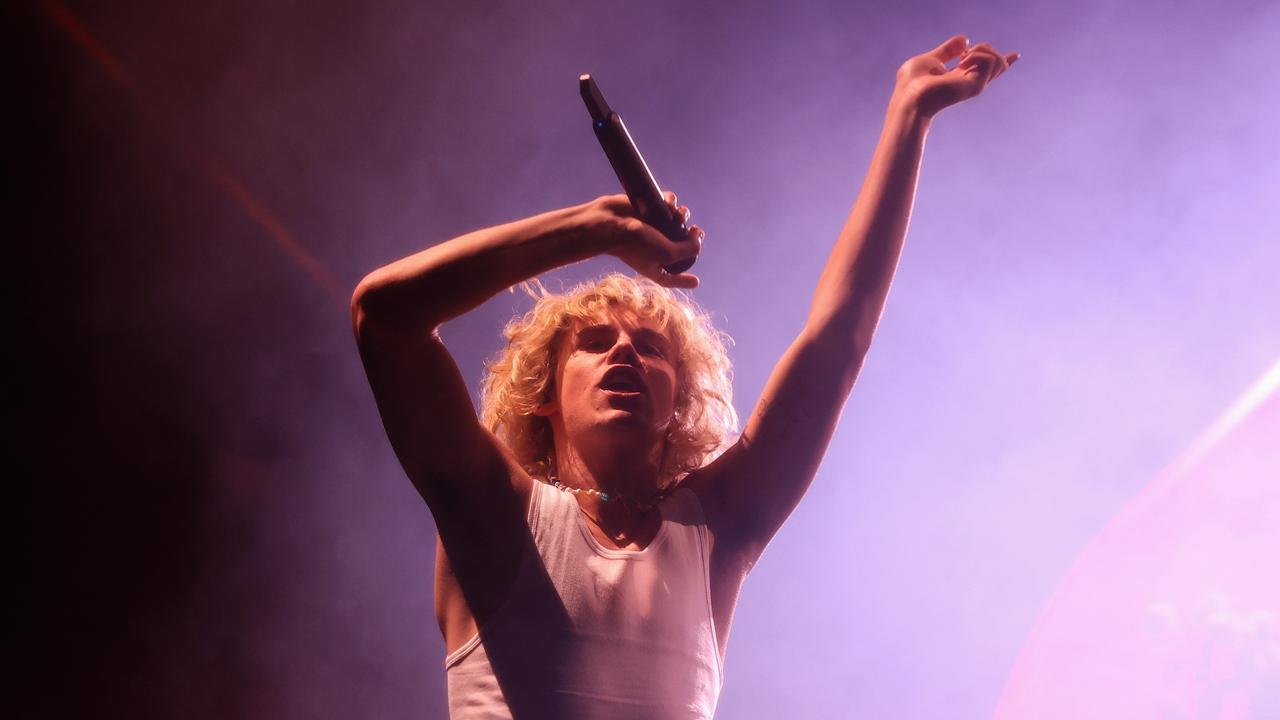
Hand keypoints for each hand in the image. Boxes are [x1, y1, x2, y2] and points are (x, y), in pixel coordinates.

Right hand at [587, 191, 702, 288]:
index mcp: (655, 267)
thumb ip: (689, 250)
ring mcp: (652, 229)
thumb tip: (698, 238)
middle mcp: (654, 250)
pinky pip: (666, 204)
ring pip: (676, 222)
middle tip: (697, 231)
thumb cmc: (635, 244)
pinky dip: (670, 202)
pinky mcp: (648, 211)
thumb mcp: (667, 254)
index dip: (684, 280)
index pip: (672, 277)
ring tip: (680, 215)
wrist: (610, 223)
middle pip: (679, 247)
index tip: (695, 281)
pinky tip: (669, 203)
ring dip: (683, 216)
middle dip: (692, 239)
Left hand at [894, 35, 1018, 118]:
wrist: (909, 97)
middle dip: (983, 47)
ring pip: (998, 59)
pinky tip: (963, 61)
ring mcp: (975, 85)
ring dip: (982, 50)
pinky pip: (991, 61)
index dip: (1002, 61)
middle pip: (997, 61)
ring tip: (963, 57)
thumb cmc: (912, 83)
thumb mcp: (931, 59)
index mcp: (961, 77)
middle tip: (962, 54)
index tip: (1016, 55)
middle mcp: (971, 82)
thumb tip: (965, 39)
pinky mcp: (976, 86)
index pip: (986, 69)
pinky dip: (978, 54)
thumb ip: (948, 50)